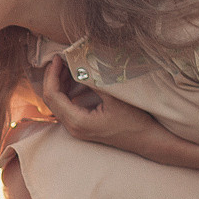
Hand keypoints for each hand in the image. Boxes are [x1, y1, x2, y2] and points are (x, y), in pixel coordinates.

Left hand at [33, 58, 168, 156]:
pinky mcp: (82, 126)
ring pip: (57, 103)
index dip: (52, 75)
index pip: (53, 95)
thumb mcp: (114, 97)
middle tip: (59, 60)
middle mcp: (73, 127)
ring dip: (59, 84)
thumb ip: (93, 81)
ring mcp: (76, 129)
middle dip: (52, 78)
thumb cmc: (134, 120)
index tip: (58, 58)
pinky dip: (66, 92)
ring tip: (65, 65)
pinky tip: (72, 78)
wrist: (147, 140)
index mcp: (77, 121)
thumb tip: (78, 63)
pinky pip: (66, 107)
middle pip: (51, 100)